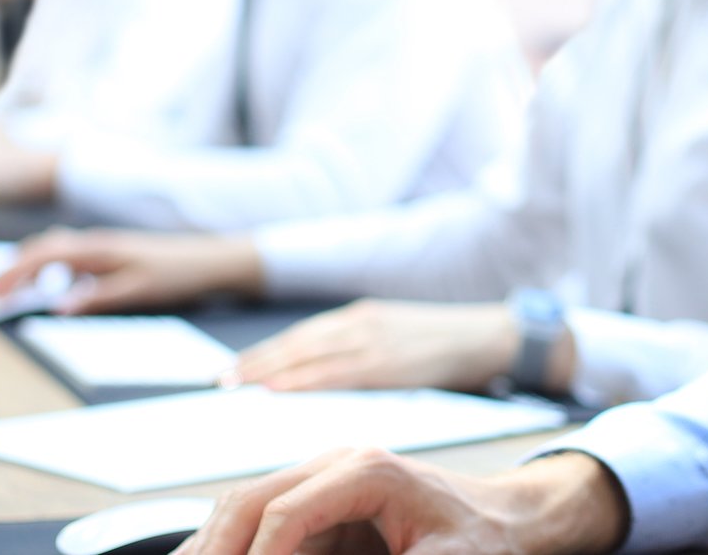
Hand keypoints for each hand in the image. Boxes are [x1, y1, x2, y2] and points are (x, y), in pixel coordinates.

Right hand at [0, 227, 262, 313]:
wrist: (207, 259)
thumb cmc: (175, 274)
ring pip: (49, 250)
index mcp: (96, 249)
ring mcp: (99, 245)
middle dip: (6, 273)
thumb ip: (96, 296)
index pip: (40, 257)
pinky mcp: (106, 252)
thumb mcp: (136, 291)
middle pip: (37, 250)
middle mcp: (93, 242)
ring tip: (3, 293)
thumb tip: (57, 306)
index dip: (9, 277)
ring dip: (23, 268)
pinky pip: (64, 254)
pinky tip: (42, 284)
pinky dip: (43, 266)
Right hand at [180, 449, 625, 554]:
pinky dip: (229, 545)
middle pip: (248, 499)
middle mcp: (337, 462)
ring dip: (210, 546)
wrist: (514, 519)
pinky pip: (258, 519)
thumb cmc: (486, 538)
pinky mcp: (320, 504)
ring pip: (241, 506)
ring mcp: (324, 479)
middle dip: (213, 548)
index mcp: (368, 468)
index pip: (285, 510)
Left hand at [231, 300, 546, 394]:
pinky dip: (302, 380)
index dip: (266, 351)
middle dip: (256, 360)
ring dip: (268, 369)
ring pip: (309, 354)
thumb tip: (324, 375)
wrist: (489, 337)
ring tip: (236, 384)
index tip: (234, 367)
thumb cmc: (444, 346)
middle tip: (219, 379)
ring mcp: (374, 340)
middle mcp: (361, 324)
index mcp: (360, 318)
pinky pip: (335, 372)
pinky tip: (279, 389)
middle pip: (297, 342)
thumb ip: (360, 353)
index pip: (302, 335)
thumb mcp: (395, 339)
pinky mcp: (388, 362)